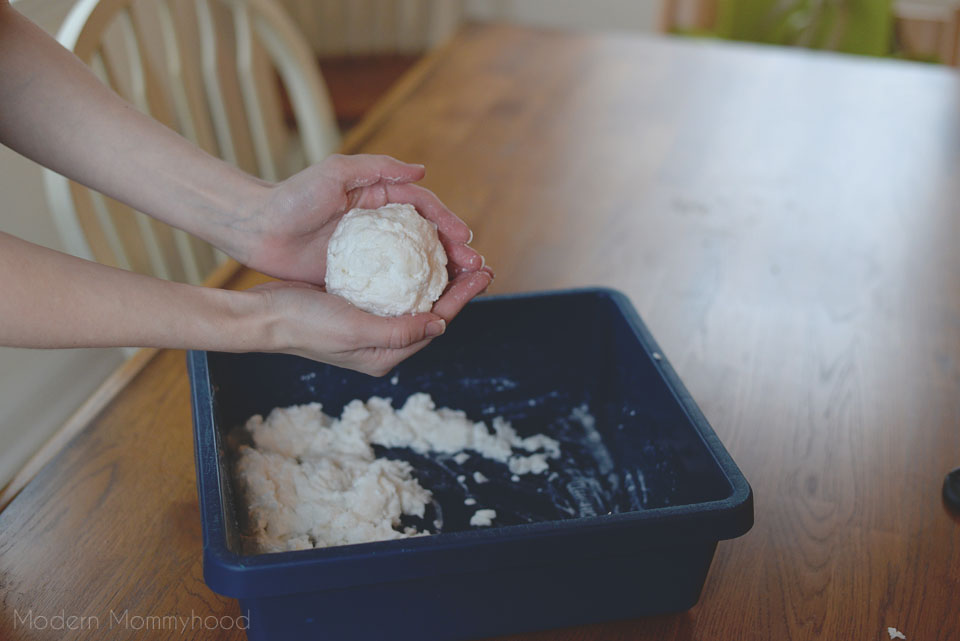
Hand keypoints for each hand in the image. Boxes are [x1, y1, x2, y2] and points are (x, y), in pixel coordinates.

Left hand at [228, 153, 487, 284]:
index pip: (423, 207)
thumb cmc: (293, 196)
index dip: (448, 221)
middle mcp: (378, 225)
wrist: (257, 229)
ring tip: (462, 288)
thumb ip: (378, 168)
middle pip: (427, 238)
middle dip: (454, 252)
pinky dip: (411, 293)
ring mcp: (369, 253)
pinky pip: (389, 285)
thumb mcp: (336, 172)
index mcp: (378, 197)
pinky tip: (428, 305)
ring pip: (414, 264)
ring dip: (440, 275)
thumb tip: (421, 170)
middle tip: (475, 269)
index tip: (465, 239)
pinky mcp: (355, 276)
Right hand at [251, 277, 487, 375]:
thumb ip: (399, 331)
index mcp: (387, 354)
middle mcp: (383, 343)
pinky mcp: (357, 307)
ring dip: (436, 277)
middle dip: (456, 287)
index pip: (436, 323)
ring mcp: (370, 325)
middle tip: (480, 261)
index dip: (461, 297)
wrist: (264, 315)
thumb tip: (440, 326)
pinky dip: (410, 272)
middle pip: (430, 311)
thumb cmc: (305, 324)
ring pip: (414, 299)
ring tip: (457, 254)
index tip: (484, 272)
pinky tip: (419, 252)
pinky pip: (393, 289)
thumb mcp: (356, 330)